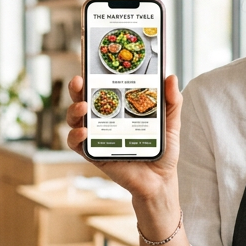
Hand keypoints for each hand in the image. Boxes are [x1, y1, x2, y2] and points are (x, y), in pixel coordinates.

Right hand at [65, 74, 182, 206]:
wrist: (160, 181)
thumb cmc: (162, 150)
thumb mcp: (170, 123)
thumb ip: (172, 101)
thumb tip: (171, 77)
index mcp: (120, 109)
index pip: (102, 88)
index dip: (93, 76)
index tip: (90, 64)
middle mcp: (104, 121)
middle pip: (83, 99)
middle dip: (76, 88)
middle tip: (79, 81)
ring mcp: (97, 136)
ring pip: (75, 119)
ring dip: (73, 110)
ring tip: (83, 106)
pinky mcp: (94, 153)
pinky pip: (76, 144)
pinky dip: (76, 136)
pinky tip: (85, 131)